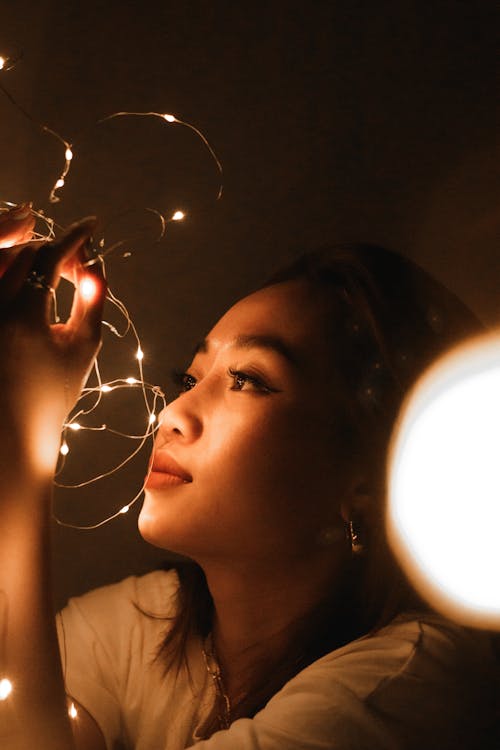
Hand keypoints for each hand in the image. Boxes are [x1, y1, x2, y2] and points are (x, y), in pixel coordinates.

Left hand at [0, 206, 105, 474]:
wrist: (11, 430)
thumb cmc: (52, 392)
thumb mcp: (82, 347)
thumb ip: (93, 302)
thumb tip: (95, 264)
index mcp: (23, 320)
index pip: (49, 259)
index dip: (73, 237)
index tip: (92, 224)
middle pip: (24, 253)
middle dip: (55, 248)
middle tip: (79, 262)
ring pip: (3, 262)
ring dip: (30, 255)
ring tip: (56, 271)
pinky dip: (11, 270)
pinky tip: (27, 276)